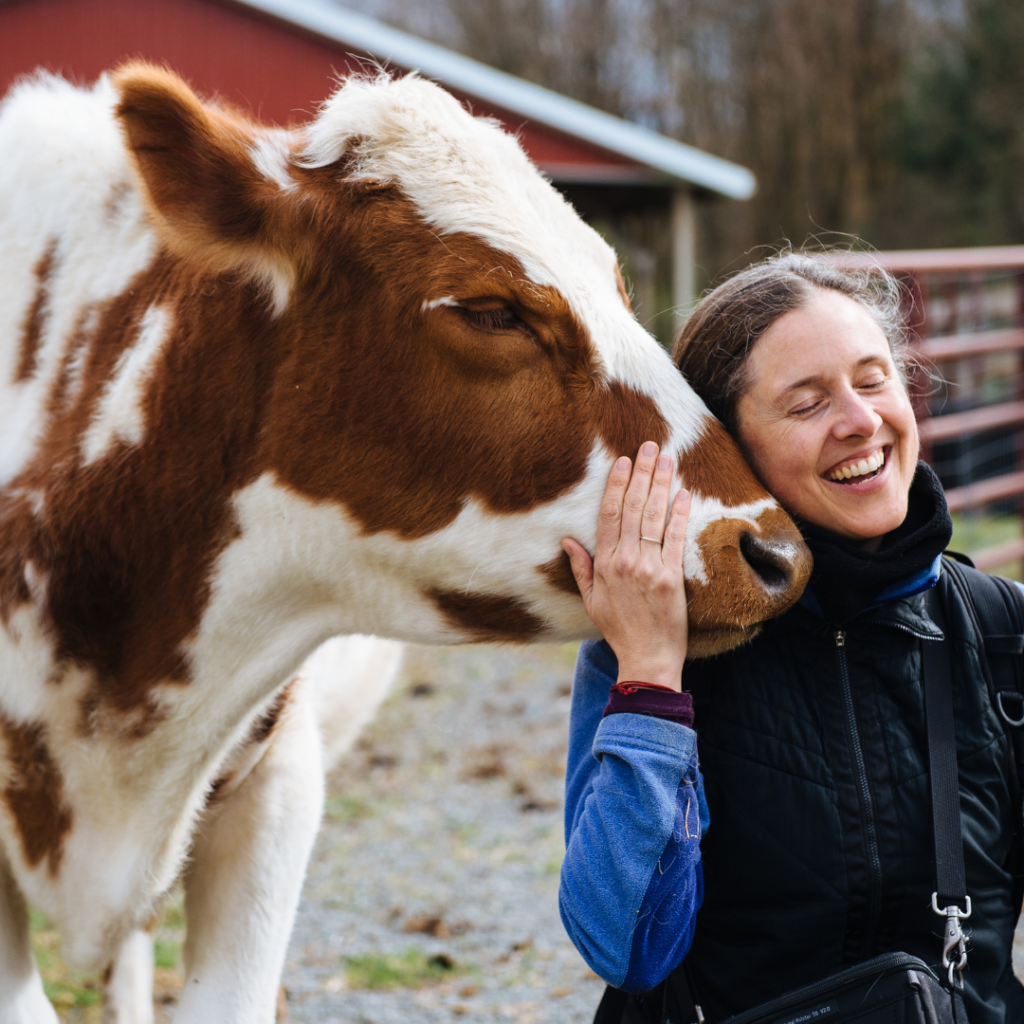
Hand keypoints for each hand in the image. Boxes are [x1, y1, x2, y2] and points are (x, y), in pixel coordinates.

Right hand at [563, 441, 689, 690]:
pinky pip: (676, 539)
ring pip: (654, 517)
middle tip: (650, 445)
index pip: (609, 514)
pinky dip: (680, 514)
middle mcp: (625, 561)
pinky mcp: (672, 577)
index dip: (616, 485)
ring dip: (661, 484)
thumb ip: (580, 567)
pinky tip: (684, 493)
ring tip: (668, 458)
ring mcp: (649, 568)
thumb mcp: (590, 600)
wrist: (646, 658)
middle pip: (633, 508)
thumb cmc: (618, 629)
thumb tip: (567, 540)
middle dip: (642, 473)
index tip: (623, 460)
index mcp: (604, 564)